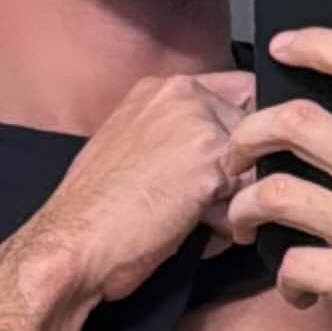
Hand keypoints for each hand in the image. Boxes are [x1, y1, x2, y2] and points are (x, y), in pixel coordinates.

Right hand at [15, 69, 256, 305]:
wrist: (75, 242)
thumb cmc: (98, 210)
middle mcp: (183, 93)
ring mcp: (200, 123)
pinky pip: (252, 194)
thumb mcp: (135, 151)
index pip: (240, 95)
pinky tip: (196, 229)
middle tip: (207, 204)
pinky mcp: (212, 161)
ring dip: (238, 197)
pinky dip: (232, 222)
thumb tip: (222, 157)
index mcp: (161, 89)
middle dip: (244, 170)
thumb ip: (178, 138)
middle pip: (256, 130)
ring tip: (197, 219)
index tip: (233, 168)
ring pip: (257, 163)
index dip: (244, 138)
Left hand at [222, 30, 331, 330]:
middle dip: (248, 132)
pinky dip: (284, 280)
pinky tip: (297, 290)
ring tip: (246, 220)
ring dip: (246, 206)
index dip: (318, 46)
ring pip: (276, 193)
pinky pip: (290, 266)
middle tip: (235, 150)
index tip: (286, 47)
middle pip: (298, 122)